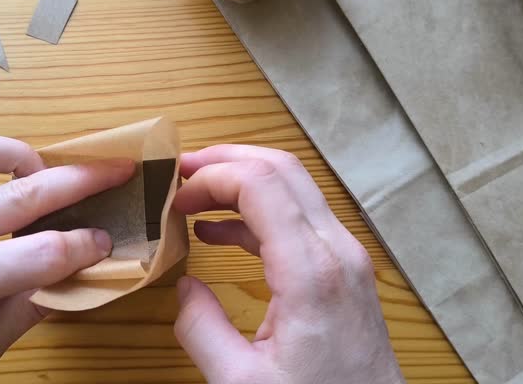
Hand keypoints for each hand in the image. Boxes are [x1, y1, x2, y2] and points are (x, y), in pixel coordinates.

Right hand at [173, 145, 403, 383]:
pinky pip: (299, 219)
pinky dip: (258, 213)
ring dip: (242, 182)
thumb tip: (184, 286)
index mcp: (311, 271)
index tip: (176, 194)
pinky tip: (221, 232)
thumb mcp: (240, 382)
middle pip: (282, 169)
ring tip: (194, 198)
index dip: (213, 176)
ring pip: (294, 188)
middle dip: (227, 160)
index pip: (261, 183)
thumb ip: (201, 329)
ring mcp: (346, 256)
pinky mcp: (345, 269)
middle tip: (182, 170)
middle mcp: (337, 250)